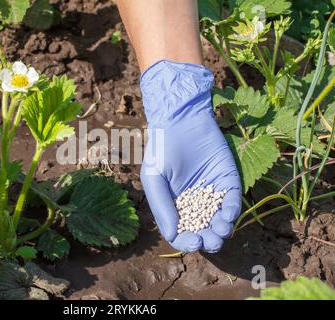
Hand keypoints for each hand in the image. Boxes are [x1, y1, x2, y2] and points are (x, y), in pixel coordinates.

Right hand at [140, 60, 241, 252]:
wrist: (179, 123)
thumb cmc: (161, 150)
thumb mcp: (154, 179)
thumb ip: (161, 207)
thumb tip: (172, 235)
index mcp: (175, 207)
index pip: (183, 232)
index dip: (187, 242)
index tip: (193, 243)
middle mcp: (196, 204)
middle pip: (204, 231)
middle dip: (209, 240)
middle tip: (211, 241)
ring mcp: (214, 194)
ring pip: (221, 220)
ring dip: (223, 230)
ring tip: (221, 230)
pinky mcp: (229, 181)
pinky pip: (234, 201)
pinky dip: (233, 210)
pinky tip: (228, 214)